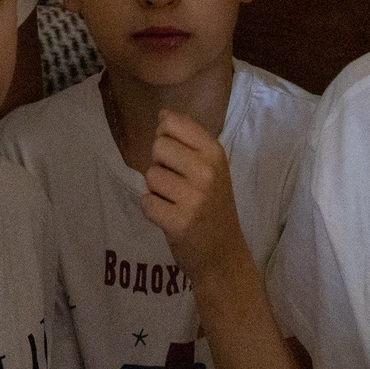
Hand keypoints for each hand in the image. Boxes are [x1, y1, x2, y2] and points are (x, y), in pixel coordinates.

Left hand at [141, 109, 246, 283]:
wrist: (223, 254)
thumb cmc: (213, 207)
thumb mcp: (211, 168)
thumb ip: (188, 141)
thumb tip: (162, 114)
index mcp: (215, 153)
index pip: (172, 123)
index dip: (165, 139)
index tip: (178, 158)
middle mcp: (207, 171)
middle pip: (157, 147)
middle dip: (160, 165)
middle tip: (177, 186)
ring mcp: (194, 198)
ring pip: (150, 176)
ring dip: (156, 191)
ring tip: (176, 203)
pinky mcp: (179, 222)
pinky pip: (146, 202)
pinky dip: (152, 211)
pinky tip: (170, 218)